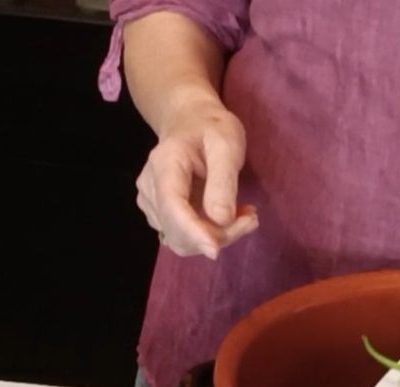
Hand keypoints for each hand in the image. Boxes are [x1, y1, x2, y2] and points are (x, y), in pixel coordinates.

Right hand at [135, 96, 257, 258]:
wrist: (190, 122)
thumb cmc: (212, 129)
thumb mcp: (227, 145)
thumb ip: (223, 182)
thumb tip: (221, 220)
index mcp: (165, 165)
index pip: (172, 207)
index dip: (193, 233)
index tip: (216, 252)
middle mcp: (149, 187)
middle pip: (178, 231)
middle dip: (218, 235)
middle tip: (250, 218)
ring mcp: (151, 203)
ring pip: (181, 240)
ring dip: (217, 237)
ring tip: (244, 214)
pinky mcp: (159, 214)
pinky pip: (183, 237)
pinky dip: (209, 235)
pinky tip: (228, 217)